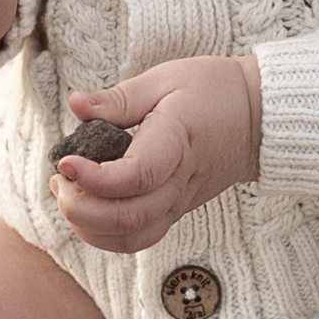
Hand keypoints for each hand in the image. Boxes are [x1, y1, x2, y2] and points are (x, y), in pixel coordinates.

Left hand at [57, 55, 260, 249]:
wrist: (257, 118)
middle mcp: (179, 182)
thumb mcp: (164, 80)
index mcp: (177, 142)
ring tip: (68, 194)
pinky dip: (105, 234)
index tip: (67, 162)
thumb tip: (75, 105)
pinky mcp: (176, 211)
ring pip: (131, 238)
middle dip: (80, 208)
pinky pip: (138, 238)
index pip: (136, 177)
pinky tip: (88, 208)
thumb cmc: (212, 91)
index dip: (94, 178)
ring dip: (89, 226)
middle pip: (127, 218)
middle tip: (60, 179)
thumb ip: (118, 98)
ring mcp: (179, 202)